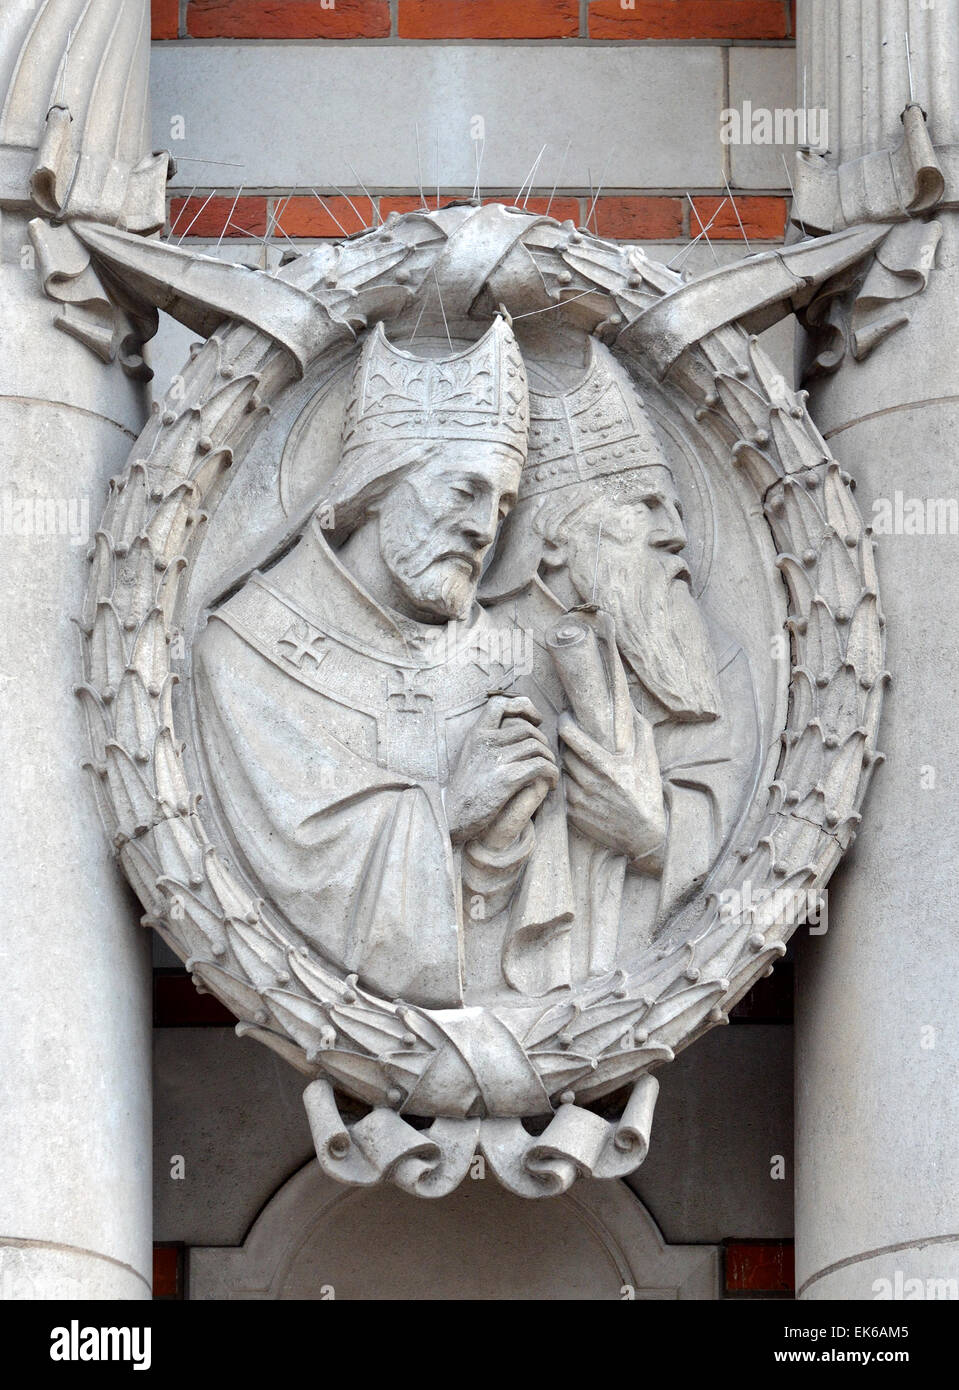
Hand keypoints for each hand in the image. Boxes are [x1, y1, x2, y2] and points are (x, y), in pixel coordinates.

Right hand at [447, 696, 557, 845]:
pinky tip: (551, 783)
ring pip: (537, 747)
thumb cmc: (466, 789)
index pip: (500, 703)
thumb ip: (488, 740)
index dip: (523, 706)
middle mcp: (485, 742)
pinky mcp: (507, 779)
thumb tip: (518, 728)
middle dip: (542, 741)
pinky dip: (552, 773)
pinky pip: (541, 766)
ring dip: (549, 759)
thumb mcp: (471, 755)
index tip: (535, 720)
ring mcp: (496, 760)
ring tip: (548, 772)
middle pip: (527, 729)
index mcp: (476, 734)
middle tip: (545, 757)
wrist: (453, 816)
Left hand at [558, 711, 665, 867]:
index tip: (565, 716)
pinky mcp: (573, 814)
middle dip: (564, 742)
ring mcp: (580, 800)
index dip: (565, 724)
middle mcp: (592, 784)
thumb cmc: (647, 795)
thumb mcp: (650, 762)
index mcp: (610, 769)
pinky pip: (560, 789)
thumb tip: (631, 706)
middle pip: (564, 753)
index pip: (576, 740)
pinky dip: (563, 780)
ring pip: (561, 770)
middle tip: (567, 735)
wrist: (643, 836)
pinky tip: (573, 777)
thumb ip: (642, 732)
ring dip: (562, 761)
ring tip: (570, 755)